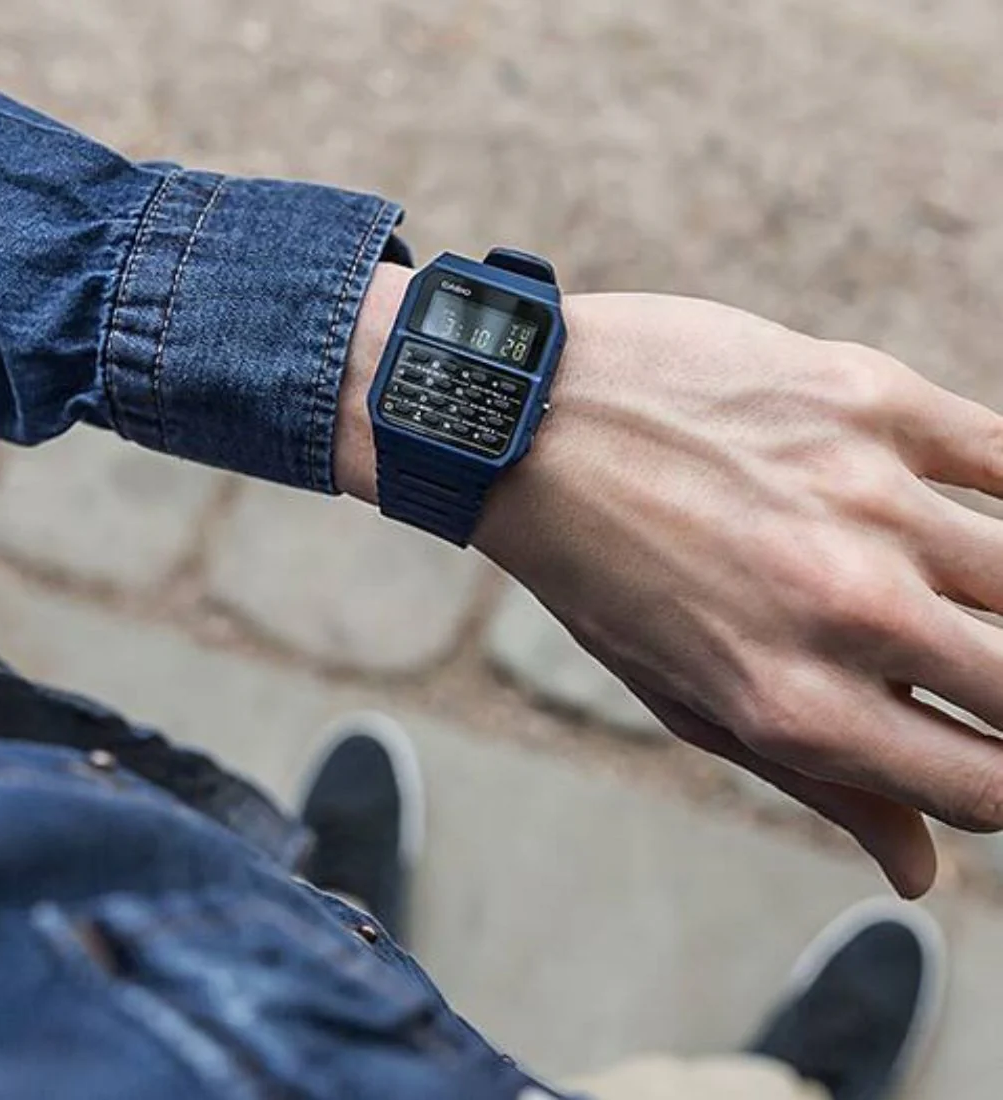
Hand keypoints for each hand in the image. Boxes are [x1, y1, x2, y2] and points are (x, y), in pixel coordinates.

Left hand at [473, 293, 1002, 897]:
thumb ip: (814, 782)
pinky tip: (976, 514)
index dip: (1000, 787)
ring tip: (954, 596)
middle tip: (972, 672)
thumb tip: (917, 873)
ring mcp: (867, 498)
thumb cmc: (600, 572)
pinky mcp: (870, 400)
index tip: (984, 754)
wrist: (532, 424)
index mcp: (793, 706)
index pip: (986, 788)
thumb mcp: (683, 700)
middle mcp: (846, 610)